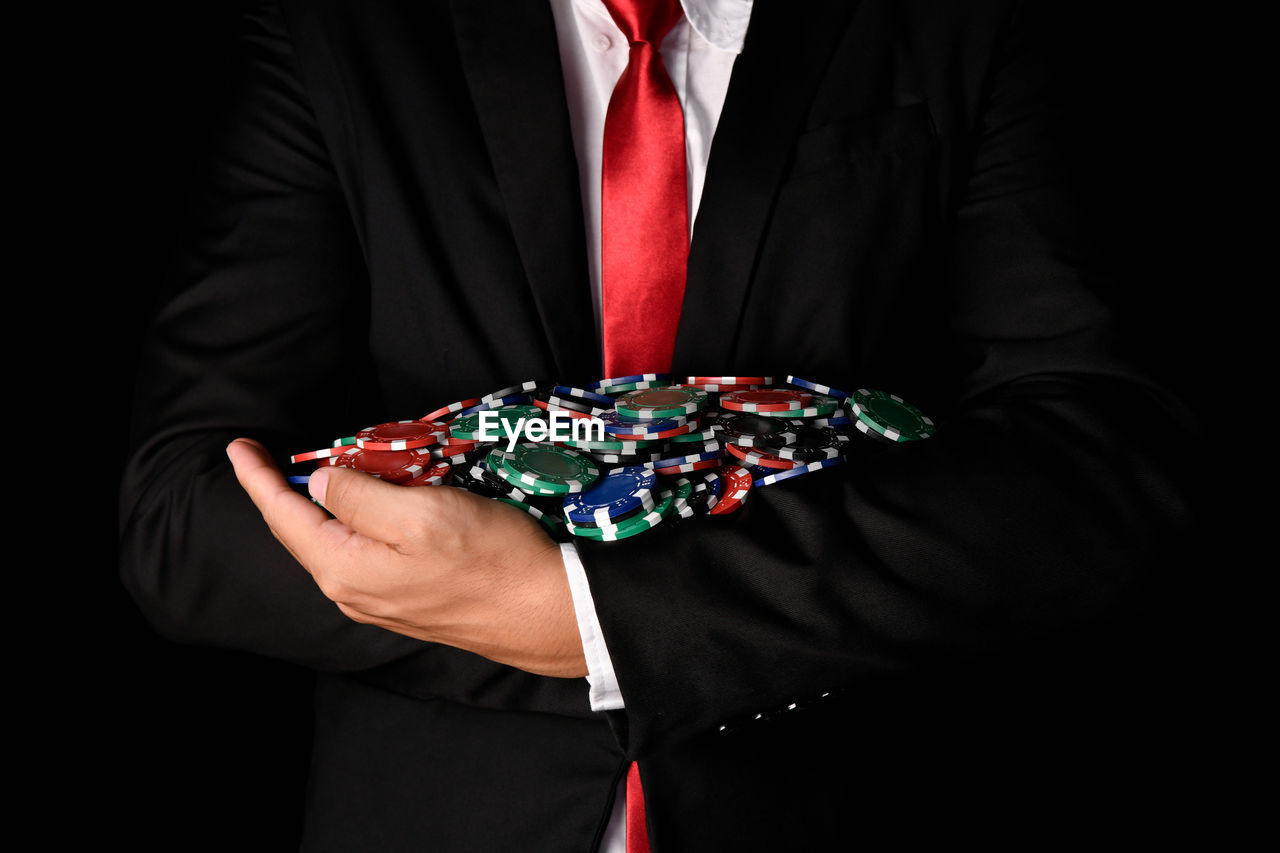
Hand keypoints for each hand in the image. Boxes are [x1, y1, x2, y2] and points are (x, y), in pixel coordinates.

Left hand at [226, 438, 587, 677]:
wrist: (548, 613)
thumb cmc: (491, 560)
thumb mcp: (421, 513)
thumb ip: (360, 497)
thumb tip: (321, 483)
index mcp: (345, 569)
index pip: (284, 516)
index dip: (258, 477)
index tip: (239, 445)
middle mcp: (353, 592)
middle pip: (304, 533)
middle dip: (285, 492)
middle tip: (274, 455)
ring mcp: (381, 602)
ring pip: (336, 544)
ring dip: (326, 506)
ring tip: (324, 473)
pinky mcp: (409, 602)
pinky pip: (364, 555)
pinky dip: (356, 523)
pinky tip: (369, 507)